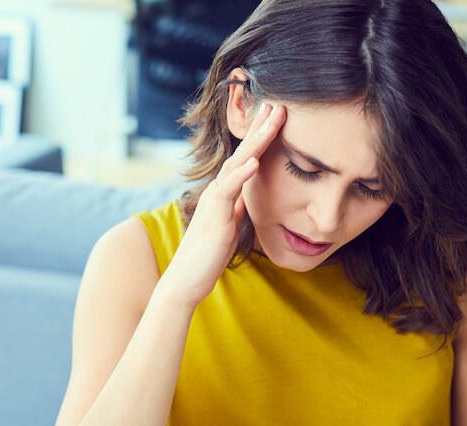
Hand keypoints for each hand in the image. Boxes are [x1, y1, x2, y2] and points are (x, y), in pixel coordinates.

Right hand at [160, 102, 285, 306]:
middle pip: (243, 152)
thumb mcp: (228, 225)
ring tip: (272, 121)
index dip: (261, 138)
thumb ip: (236, 208)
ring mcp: (215, 202)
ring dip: (256, 142)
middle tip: (279, 104)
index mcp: (224, 193)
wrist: (187, 279)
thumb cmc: (207, 255)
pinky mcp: (215, 217)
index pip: (246, 158)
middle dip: (261, 128)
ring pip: (237, 164)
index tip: (277, 117)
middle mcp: (217, 191)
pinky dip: (242, 175)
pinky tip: (255, 161)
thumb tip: (248, 198)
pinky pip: (228, 191)